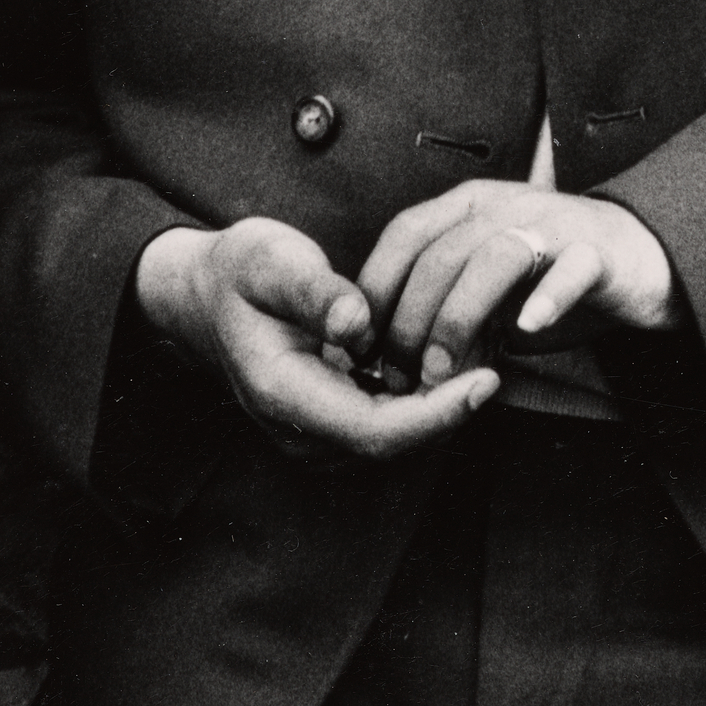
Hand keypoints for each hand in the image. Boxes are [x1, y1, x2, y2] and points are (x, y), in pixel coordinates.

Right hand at [134, 218, 495, 461]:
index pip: (373, 431)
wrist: (204, 293)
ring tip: (486, 350)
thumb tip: (357, 322)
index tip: (486, 381)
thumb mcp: (270, 261)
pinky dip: (422, 397)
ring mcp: (313, 430)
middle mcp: (299, 429)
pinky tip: (452, 353)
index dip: (435, 414)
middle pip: (392, 444)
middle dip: (451, 409)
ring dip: (441, 405)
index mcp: (284, 394)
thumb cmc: (240, 272)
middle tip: (501, 354)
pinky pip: (385, 422)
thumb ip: (313, 291)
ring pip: (393, 438)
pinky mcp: (328, 419)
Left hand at [358, 182, 678, 389]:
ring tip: (444, 369)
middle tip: (399, 376)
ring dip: (460, 316)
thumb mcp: (487, 292)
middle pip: (443, 252)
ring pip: (496, 256)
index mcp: (474, 205)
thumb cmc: (551, 276)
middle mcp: (510, 205)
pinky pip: (571, 268)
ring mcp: (557, 225)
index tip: (357, 346)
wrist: (643, 256)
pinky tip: (526, 328)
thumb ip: (442, 313)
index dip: (374, 289)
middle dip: (410, 320)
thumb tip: (388, 368)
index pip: (407, 232)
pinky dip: (546, 297)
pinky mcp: (600, 252)